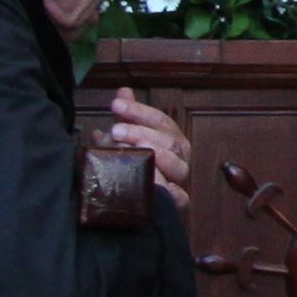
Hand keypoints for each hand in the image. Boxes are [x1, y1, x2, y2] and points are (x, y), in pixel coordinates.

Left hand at [103, 91, 193, 211]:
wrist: (133, 204)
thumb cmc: (132, 165)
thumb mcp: (125, 138)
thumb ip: (127, 116)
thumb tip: (123, 91)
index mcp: (171, 139)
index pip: (160, 120)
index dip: (139, 111)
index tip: (116, 105)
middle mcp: (180, 157)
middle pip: (169, 141)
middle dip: (141, 133)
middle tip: (116, 130)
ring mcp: (181, 180)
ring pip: (177, 165)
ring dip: (154, 156)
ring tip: (132, 151)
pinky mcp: (178, 203)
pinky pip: (179, 197)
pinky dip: (167, 190)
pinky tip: (149, 182)